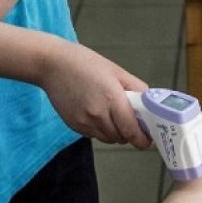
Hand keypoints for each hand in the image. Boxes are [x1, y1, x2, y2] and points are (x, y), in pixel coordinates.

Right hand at [37, 40, 151, 147]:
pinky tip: (97, 112)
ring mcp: (84, 122)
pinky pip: (94, 135)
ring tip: (113, 114)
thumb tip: (149, 104)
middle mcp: (98, 114)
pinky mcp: (74, 126)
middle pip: (121, 137)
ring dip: (115, 132)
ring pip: (108, 139)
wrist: (52, 65)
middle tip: (131, 120)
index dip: (142, 139)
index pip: (132, 131)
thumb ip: (136, 89)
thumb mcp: (116, 70)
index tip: (147, 139)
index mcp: (112, 99)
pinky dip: (101, 129)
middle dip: (129, 132)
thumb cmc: (85, 63)